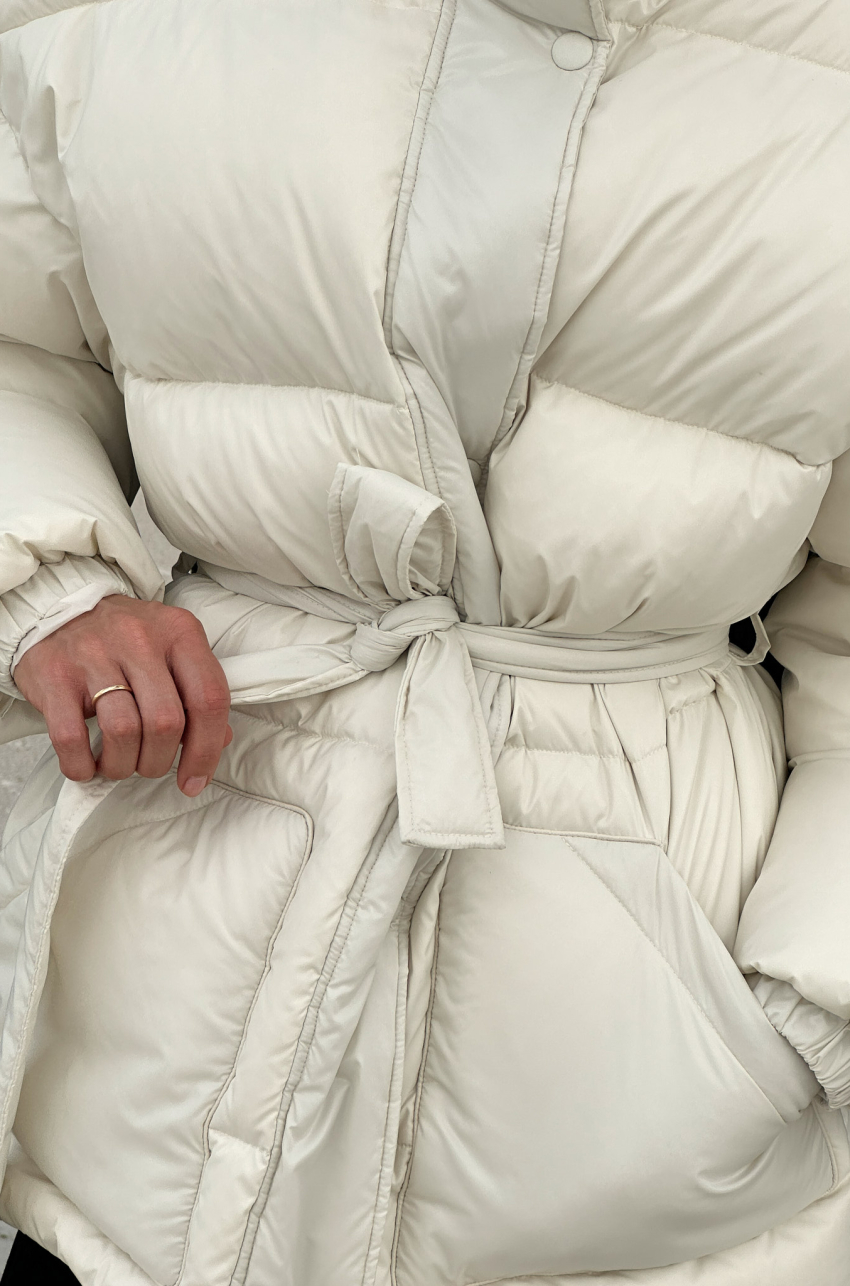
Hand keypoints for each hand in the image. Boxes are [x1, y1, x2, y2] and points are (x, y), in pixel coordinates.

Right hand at [14, 595, 232, 795]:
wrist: (60, 607)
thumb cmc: (125, 640)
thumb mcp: (171, 651)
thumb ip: (198, 692)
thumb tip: (218, 741)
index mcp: (180, 633)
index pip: (209, 699)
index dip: (206, 750)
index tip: (195, 779)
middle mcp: (139, 639)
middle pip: (165, 722)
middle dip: (159, 760)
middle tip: (149, 765)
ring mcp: (94, 655)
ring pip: (123, 731)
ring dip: (123, 765)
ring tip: (118, 764)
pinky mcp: (55, 675)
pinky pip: (71, 737)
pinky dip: (82, 764)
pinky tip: (86, 764)